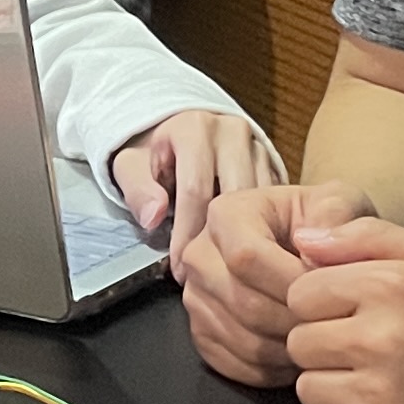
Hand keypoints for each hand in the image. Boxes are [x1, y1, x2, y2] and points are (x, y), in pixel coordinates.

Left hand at [112, 109, 284, 260]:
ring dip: (245, 235)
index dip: (186, 234)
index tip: (179, 268)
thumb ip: (137, 189)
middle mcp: (231, 133)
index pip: (195, 189)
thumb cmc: (152, 152)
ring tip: (225, 267)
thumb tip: (153, 217)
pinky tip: (246, 250)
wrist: (176, 129)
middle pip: (235, 195)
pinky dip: (262, 227)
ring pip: (260, 200)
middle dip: (218, 239)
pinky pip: (273, 200)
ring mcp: (257, 146)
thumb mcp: (130, 164)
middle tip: (205, 274)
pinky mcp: (273, 162)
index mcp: (194, 129)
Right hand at [179, 181, 374, 386]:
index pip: (247, 257)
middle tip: (333, 323)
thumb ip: (335, 214)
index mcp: (226, 214)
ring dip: (288, 348)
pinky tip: (299, 354)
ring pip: (241, 338)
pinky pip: (234, 364)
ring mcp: (196, 298)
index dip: (292, 282)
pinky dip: (272, 369)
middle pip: (243, 302)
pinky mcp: (201, 333)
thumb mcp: (340, 202)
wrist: (308, 252)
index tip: (331, 291)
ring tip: (321, 337)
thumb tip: (311, 249)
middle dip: (295, 320)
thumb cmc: (325, 228)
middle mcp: (199, 255)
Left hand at [281, 214, 403, 403]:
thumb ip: (368, 238)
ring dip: (334, 386)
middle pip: (298, 341)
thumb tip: (302, 239)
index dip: (323, 303)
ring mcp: (379, 397)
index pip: (300, 293)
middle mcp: (378, 340)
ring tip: (379, 382)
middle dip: (325, 344)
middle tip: (369, 350)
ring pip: (308, 388)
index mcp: (389, 287)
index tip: (353, 313)